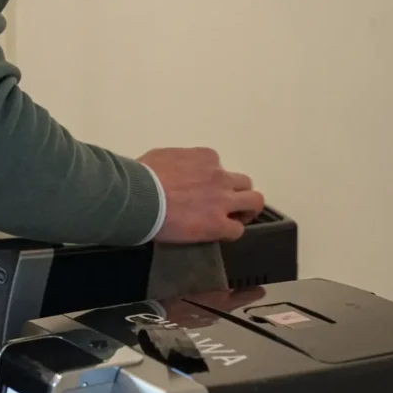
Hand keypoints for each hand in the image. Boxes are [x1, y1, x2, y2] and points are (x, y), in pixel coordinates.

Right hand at [138, 147, 263, 242]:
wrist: (138, 197)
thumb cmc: (141, 176)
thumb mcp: (160, 157)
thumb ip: (175, 163)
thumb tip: (170, 172)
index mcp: (205, 158)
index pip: (219, 168)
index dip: (212, 181)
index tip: (201, 190)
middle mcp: (219, 176)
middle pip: (243, 183)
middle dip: (236, 193)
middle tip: (224, 205)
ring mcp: (222, 200)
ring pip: (253, 202)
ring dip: (245, 211)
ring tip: (233, 221)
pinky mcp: (218, 224)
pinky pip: (237, 230)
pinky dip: (231, 231)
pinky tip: (219, 235)